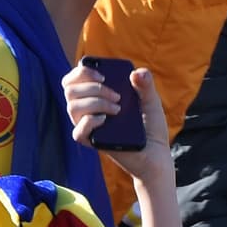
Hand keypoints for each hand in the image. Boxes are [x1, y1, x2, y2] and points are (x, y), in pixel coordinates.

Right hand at [63, 63, 168, 180]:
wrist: (156, 154)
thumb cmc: (151, 126)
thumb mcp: (151, 101)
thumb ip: (146, 84)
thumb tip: (138, 72)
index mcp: (95, 95)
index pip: (73, 79)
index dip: (82, 72)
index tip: (103, 75)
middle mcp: (87, 109)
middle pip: (70, 90)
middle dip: (93, 87)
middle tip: (117, 96)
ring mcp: (88, 126)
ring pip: (72, 107)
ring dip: (95, 102)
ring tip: (117, 109)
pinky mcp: (92, 142)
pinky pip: (78, 132)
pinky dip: (89, 121)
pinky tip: (105, 120)